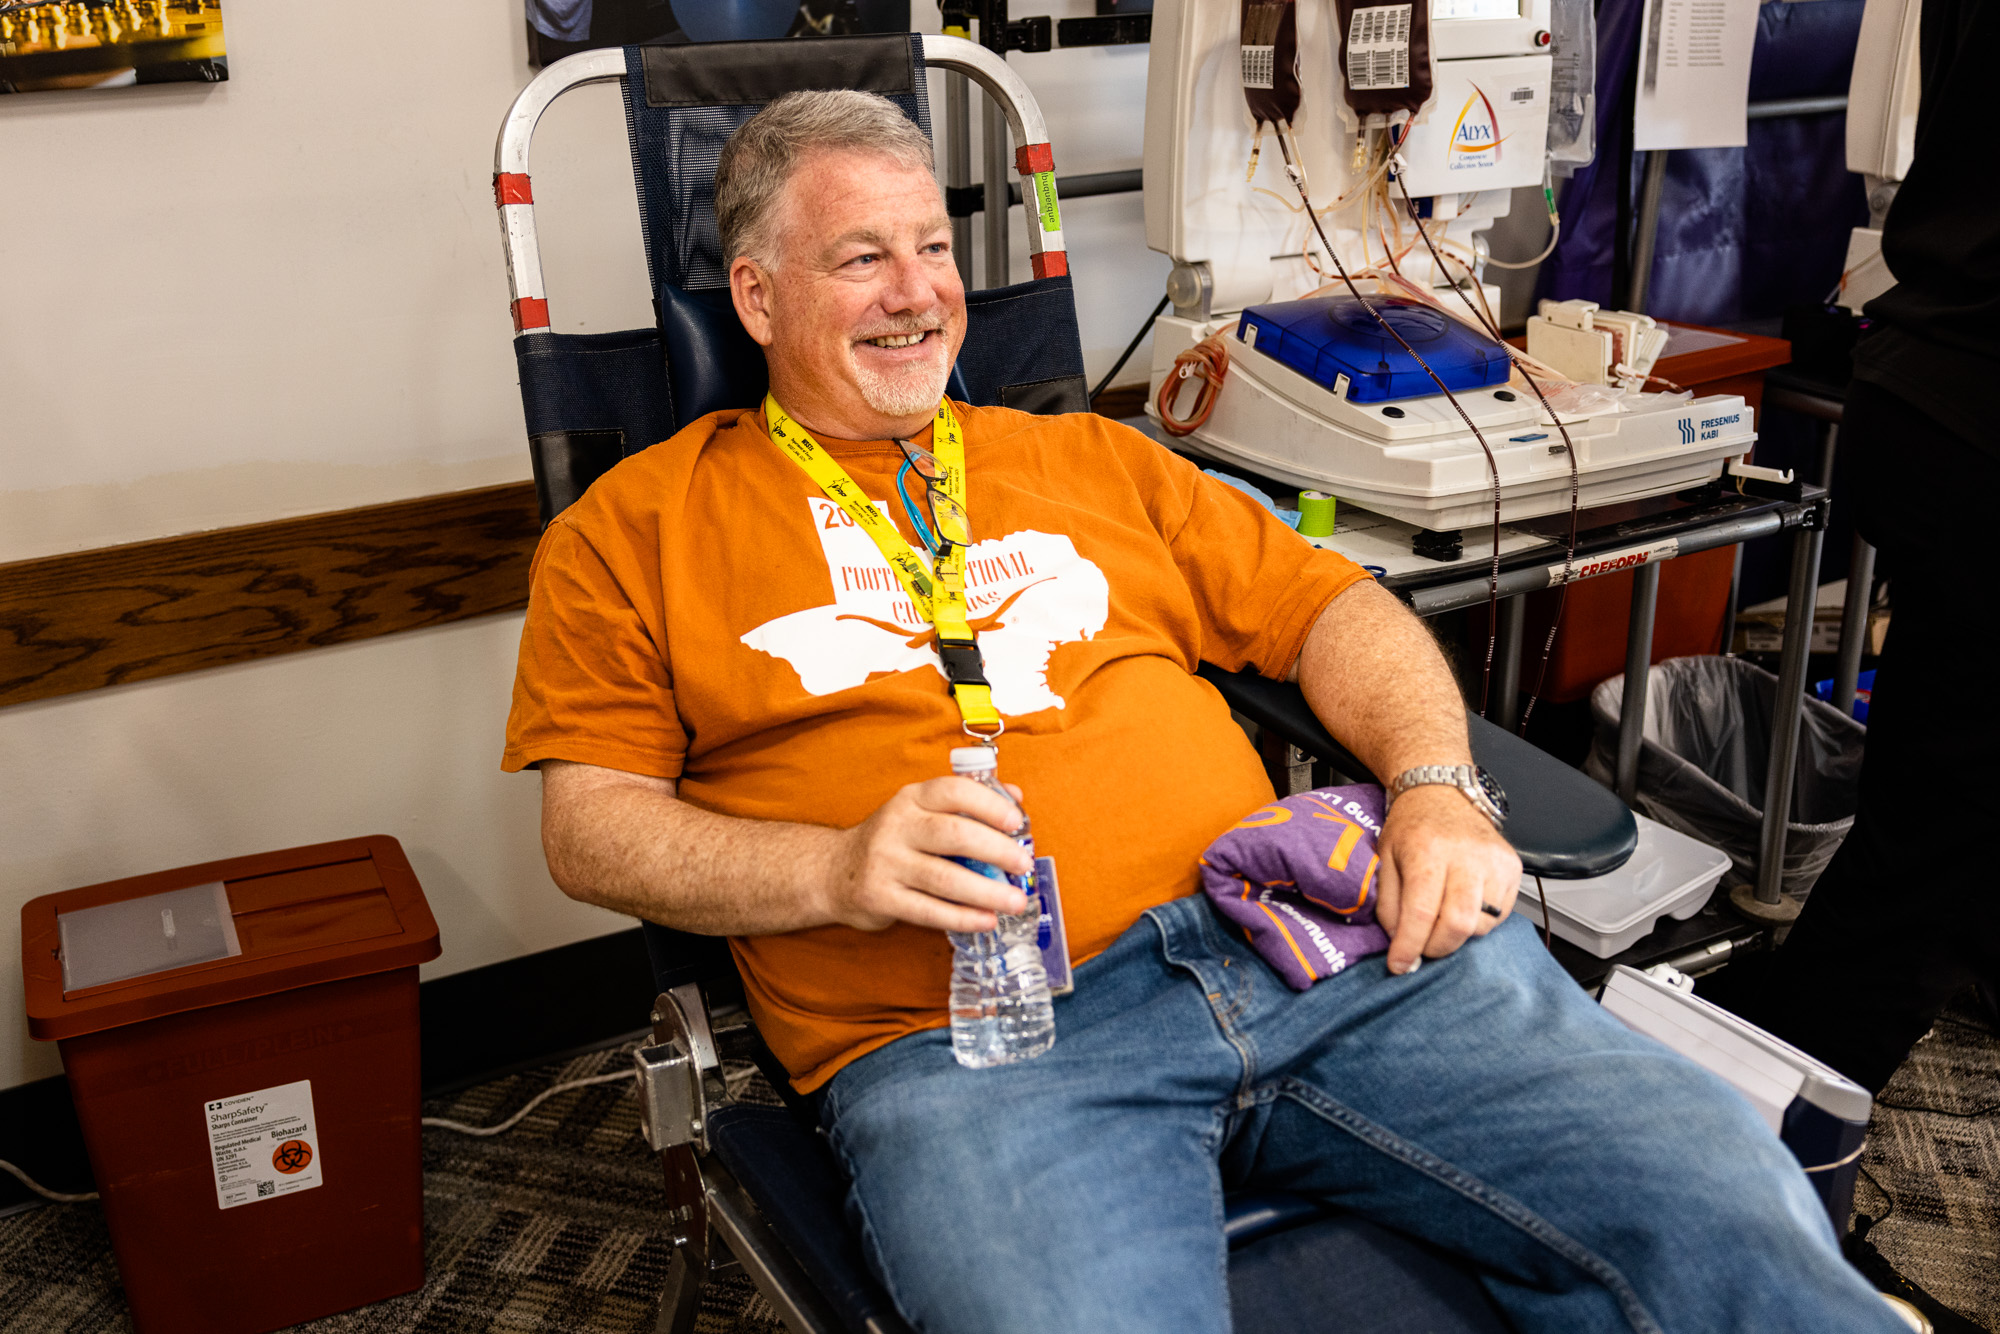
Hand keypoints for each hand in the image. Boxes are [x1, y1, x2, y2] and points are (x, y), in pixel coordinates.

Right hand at [818, 777, 1033, 933]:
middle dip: (996, 850)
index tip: (1016, 821)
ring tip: (1016, 901)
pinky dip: (962, 917)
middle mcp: (896, 826)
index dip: (989, 804)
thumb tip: (1016, 798)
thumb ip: (967, 803)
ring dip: (986, 891)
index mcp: (912, 798)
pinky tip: (987, 920)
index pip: (953, 791)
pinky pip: (929, 911)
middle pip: (954, 835)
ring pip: (944, 878)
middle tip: (1024, 865)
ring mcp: (886, 863)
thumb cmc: (894, 840)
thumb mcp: (921, 811)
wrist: (834, 872)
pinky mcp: (880, 897)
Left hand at [1374, 784, 1522, 974]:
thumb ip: (1388, 904)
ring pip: (1481, 924)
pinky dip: (1478, 923)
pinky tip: (1461, 907)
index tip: (1399, 965)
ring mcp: (1494, 861)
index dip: (1409, 947)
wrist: (1442, 793)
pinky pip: (1500, 915)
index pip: (1421, 913)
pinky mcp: (1513, 868)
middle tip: (1421, 948)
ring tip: (1440, 921)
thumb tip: (1399, 945)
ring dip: (1457, 936)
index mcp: (1427, 850)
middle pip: (1458, 924)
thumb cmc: (1411, 826)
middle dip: (1436, 948)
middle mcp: (1466, 855)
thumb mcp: (1384, 859)